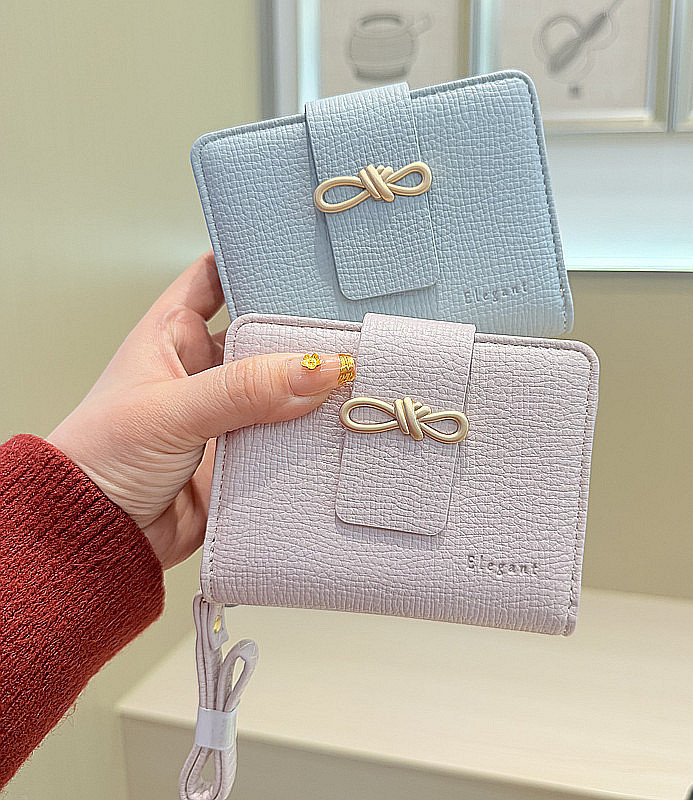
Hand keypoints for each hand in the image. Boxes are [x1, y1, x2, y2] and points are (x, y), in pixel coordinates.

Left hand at [48, 253, 350, 568]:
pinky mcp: (247, 452)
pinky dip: (313, 432)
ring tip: (357, 375)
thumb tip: (317, 368)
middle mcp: (206, 367)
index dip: (253, 263)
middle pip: (266, 335)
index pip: (217, 278)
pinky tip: (341, 423)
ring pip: (285, 386)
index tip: (301, 259)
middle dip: (303, 332)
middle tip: (348, 329)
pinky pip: (289, 435)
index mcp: (175, 333)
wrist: (101, 537)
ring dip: (314, 386)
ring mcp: (231, 411)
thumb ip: (244, 389)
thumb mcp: (171, 411)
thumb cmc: (100, 458)